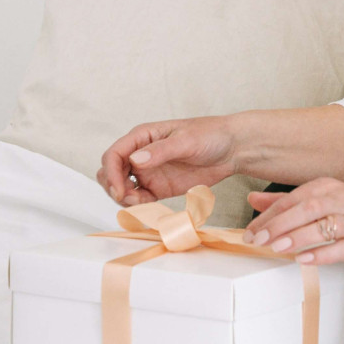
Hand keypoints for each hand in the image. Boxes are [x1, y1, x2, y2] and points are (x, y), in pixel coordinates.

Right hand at [99, 116, 238, 205]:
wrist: (232, 149)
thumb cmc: (210, 135)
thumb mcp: (186, 140)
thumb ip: (160, 150)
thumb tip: (135, 159)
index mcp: (142, 136)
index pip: (114, 154)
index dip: (111, 173)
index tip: (120, 190)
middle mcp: (141, 154)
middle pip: (111, 172)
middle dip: (113, 187)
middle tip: (129, 199)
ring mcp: (149, 172)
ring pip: (122, 187)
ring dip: (124, 198)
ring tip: (141, 204)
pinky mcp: (159, 188)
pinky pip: (139, 199)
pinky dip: (138, 206)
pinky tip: (148, 208)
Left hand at [243, 178, 343, 270]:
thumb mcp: (324, 199)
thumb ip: (287, 201)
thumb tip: (254, 199)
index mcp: (327, 188)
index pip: (293, 199)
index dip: (269, 214)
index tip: (251, 230)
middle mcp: (341, 200)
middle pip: (306, 209)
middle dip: (279, 224)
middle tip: (258, 239)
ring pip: (323, 225)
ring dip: (297, 237)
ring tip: (276, 247)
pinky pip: (341, 248)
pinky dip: (321, 253)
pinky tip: (304, 259)